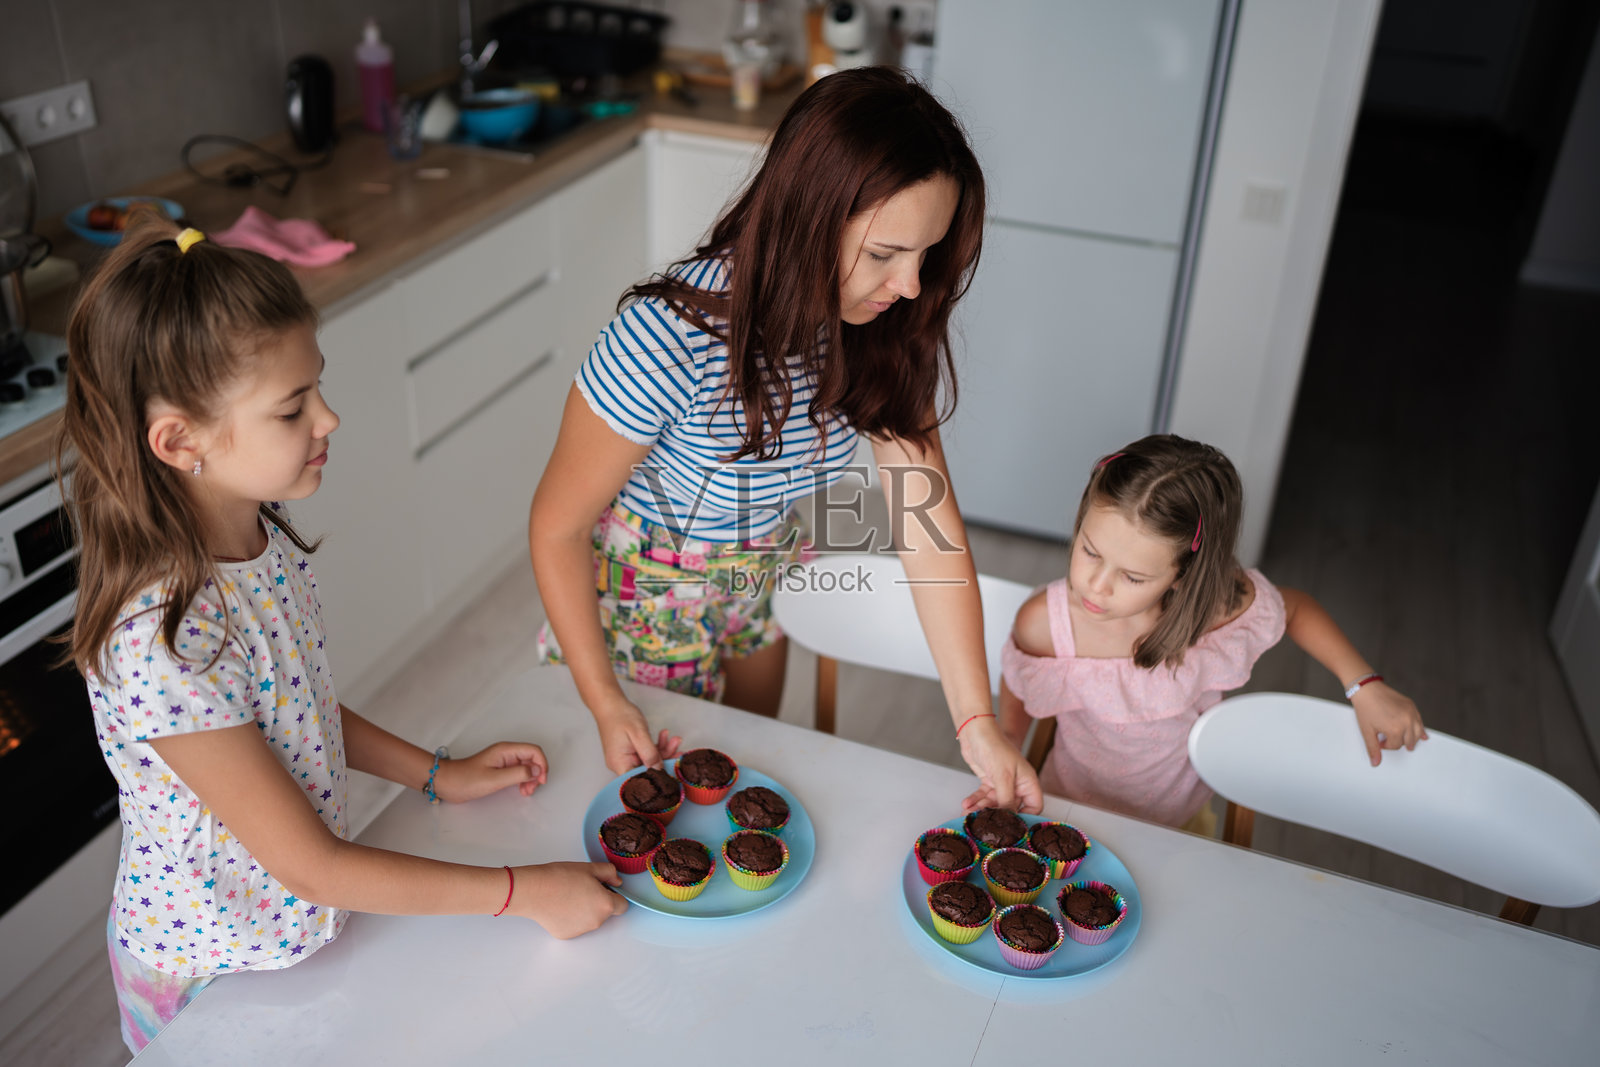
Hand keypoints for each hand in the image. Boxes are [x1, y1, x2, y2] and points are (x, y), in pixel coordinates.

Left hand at [435, 742, 547, 801]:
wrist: (447, 783)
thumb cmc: (465, 779)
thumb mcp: (494, 779)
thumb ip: (518, 774)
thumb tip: (537, 771)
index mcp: (506, 750)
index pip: (534, 751)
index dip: (542, 764)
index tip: (541, 780)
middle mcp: (506, 753)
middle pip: (532, 759)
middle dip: (537, 773)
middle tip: (532, 789)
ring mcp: (503, 761)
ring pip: (527, 766)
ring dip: (531, 779)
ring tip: (526, 792)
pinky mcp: (499, 770)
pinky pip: (518, 772)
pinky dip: (523, 781)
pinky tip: (520, 790)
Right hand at [512, 861, 627, 937]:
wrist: (534, 890)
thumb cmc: (560, 877)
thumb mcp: (590, 868)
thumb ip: (609, 873)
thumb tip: (617, 881)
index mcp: (605, 905)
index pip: (622, 906)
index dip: (615, 896)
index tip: (606, 889)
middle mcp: (596, 922)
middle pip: (605, 913)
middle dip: (598, 902)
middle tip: (583, 888)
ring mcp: (581, 931)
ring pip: (590, 920)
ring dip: (585, 910)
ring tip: (569, 896)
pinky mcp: (567, 935)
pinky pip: (575, 926)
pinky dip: (571, 918)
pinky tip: (560, 906)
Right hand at [595, 698, 681, 774]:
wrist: (610, 703)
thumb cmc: (620, 715)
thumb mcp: (639, 734)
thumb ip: (650, 754)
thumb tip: (659, 771)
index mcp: (620, 763)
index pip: (640, 780)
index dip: (657, 778)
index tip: (673, 771)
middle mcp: (621, 764)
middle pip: (647, 770)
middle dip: (665, 759)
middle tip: (680, 751)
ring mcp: (626, 758)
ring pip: (649, 760)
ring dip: (664, 750)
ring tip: (675, 739)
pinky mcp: (631, 751)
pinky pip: (647, 753)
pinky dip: (656, 745)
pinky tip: (664, 736)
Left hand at [957, 717, 1042, 813]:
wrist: (975, 733)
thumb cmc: (994, 747)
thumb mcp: (1003, 776)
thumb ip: (1006, 799)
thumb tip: (1009, 818)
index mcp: (1027, 781)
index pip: (1034, 805)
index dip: (1026, 816)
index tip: (1012, 825)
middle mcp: (1017, 784)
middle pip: (1011, 807)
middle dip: (997, 814)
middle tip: (985, 820)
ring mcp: (1002, 783)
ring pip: (994, 803)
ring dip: (982, 808)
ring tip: (970, 811)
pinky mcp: (989, 781)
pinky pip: (983, 797)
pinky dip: (975, 801)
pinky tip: (967, 804)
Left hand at [1350, 681, 1427, 765]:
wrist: (1367, 689)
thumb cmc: (1366, 708)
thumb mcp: (1367, 731)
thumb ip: (1373, 748)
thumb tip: (1375, 763)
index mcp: (1395, 729)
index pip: (1395, 746)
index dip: (1386, 745)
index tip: (1379, 740)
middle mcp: (1406, 722)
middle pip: (1408, 741)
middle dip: (1399, 743)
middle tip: (1391, 741)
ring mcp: (1411, 713)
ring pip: (1418, 733)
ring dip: (1413, 739)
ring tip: (1408, 743)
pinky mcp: (1412, 706)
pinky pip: (1420, 721)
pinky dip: (1420, 729)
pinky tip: (1423, 735)